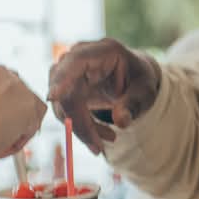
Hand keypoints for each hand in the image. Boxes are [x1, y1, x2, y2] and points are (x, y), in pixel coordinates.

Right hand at [0, 65, 45, 160]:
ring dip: (18, 128)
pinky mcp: (30, 104)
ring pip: (28, 110)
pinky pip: (34, 123)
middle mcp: (1, 73)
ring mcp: (17, 86)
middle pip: (18, 94)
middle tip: (2, 134)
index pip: (0, 85)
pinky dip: (24, 137)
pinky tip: (7, 143)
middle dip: (13, 115)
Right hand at [46, 41, 161, 152]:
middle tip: (98, 148)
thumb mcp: (145, 92)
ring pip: (63, 104)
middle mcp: (82, 57)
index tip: (53, 97)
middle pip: (66, 89)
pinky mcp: (66, 86)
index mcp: (104, 50)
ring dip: (82, 127)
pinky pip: (66, 111)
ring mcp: (70, 71)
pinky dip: (81, 127)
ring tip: (109, 138)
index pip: (76, 62)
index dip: (63, 79)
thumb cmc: (140, 81)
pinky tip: (101, 135)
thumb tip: (121, 121)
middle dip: (79, 122)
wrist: (133, 80)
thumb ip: (133, 106)